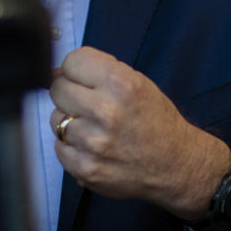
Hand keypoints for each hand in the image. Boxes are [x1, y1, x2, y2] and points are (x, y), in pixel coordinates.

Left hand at [49, 47, 229, 219]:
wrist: (174, 164)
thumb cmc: (156, 120)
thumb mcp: (138, 82)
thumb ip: (101, 71)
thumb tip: (59, 71)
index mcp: (121, 83)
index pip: (72, 61)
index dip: (76, 69)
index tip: (82, 78)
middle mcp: (105, 111)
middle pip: (58, 89)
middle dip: (70, 93)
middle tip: (87, 103)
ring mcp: (93, 143)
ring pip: (56, 119)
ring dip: (70, 121)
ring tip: (94, 127)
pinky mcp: (85, 168)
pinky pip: (59, 148)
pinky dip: (72, 146)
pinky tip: (92, 146)